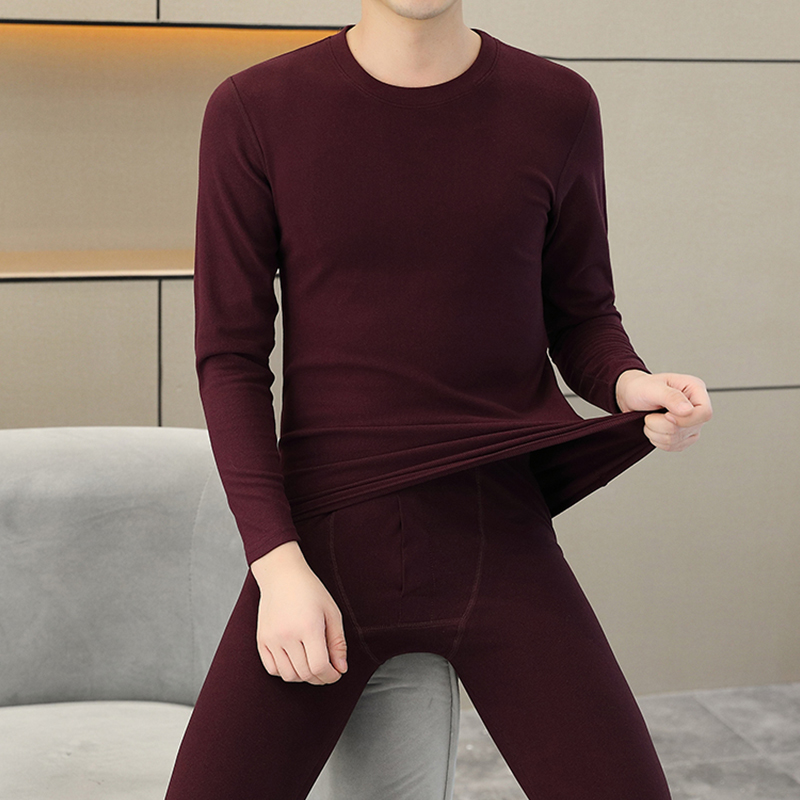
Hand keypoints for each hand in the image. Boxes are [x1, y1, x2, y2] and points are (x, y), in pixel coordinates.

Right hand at [250, 542, 346, 684]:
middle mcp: (287, 635)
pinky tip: (295, 662)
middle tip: (327, 671)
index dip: (330, 676)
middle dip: (320, 678)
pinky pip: (272, 669)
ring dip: (303, 677)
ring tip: (311, 665)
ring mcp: (272, 639)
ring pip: (288, 675)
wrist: (282, 575)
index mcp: (309, 627)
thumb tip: (341, 669)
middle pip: (305, 673)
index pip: (319, 666)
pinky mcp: (261, 640)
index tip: (336, 673)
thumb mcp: (332, 612)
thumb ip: (338, 642)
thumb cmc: (310, 591)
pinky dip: (285, 672)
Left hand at [615, 369, 712, 451]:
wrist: (630, 397)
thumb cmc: (641, 387)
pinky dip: (657, 440)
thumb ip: (671, 397)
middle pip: (689, 429)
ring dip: (656, 432)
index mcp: (695, 389)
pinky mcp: (683, 436)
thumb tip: (688, 410)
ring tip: (650, 419)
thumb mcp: (652, 387)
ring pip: (678, 440)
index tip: (666, 415)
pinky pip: (673, 447)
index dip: (685, 419)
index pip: (705, 413)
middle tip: (650, 414)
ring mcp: (691, 424)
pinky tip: (653, 428)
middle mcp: (696, 407)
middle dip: (662, 425)